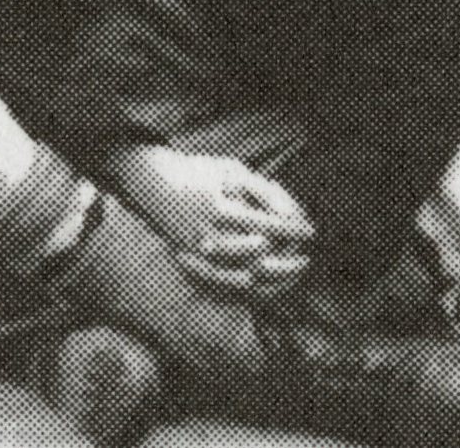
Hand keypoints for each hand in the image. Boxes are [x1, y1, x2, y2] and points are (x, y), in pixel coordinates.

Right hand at [122, 147, 313, 297]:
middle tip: (306, 258)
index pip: (266, 225)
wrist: (149, 182)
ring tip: (290, 273)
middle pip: (258, 260)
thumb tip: (292, 215)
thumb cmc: (196, 172)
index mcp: (216, 209)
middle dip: (287, 261)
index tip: (311, 231)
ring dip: (271, 278)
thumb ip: (261, 191)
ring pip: (242, 280)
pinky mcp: (188, 263)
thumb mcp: (229, 170)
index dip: (293, 229)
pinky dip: (247, 289)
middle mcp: (205, 235)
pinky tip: (266, 282)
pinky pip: (224, 286)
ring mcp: (195, 254)